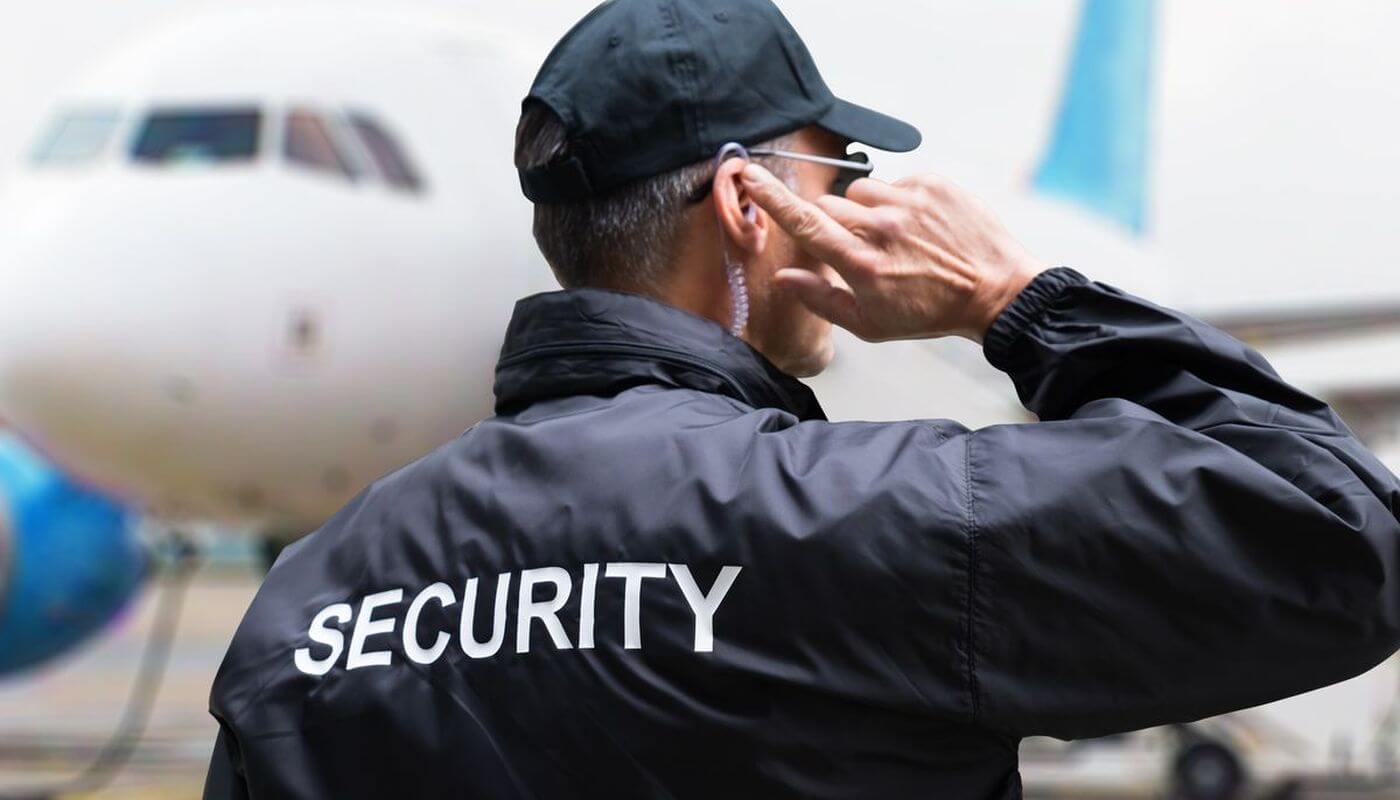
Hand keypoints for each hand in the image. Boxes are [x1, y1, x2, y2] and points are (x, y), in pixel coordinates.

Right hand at [741, 164, 1047, 343]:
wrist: (996, 292)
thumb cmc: (929, 313)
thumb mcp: (870, 324)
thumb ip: (820, 299)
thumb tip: (783, 278)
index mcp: (861, 265)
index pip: (805, 223)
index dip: (772, 199)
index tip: (749, 175)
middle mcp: (882, 228)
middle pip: (829, 206)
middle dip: (833, 223)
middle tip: (860, 247)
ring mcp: (909, 202)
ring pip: (860, 191)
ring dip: (866, 210)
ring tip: (894, 237)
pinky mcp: (933, 183)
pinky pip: (896, 181)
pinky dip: (899, 201)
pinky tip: (919, 226)